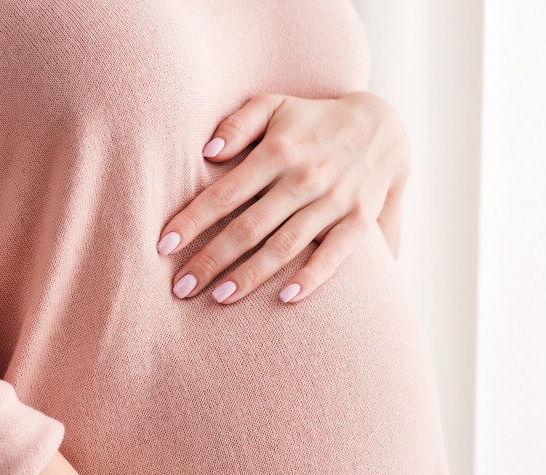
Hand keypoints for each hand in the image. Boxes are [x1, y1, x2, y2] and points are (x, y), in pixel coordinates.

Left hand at [157, 91, 410, 304]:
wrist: (382, 129)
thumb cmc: (313, 121)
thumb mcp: (275, 104)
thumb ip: (239, 123)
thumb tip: (208, 152)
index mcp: (278, 152)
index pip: (224, 194)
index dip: (192, 221)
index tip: (163, 247)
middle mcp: (304, 179)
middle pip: (248, 228)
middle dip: (211, 259)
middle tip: (181, 287)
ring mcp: (334, 203)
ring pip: (284, 246)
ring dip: (251, 275)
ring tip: (220, 298)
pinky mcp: (359, 223)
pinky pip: (333, 256)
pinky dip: (311, 278)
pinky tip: (286, 300)